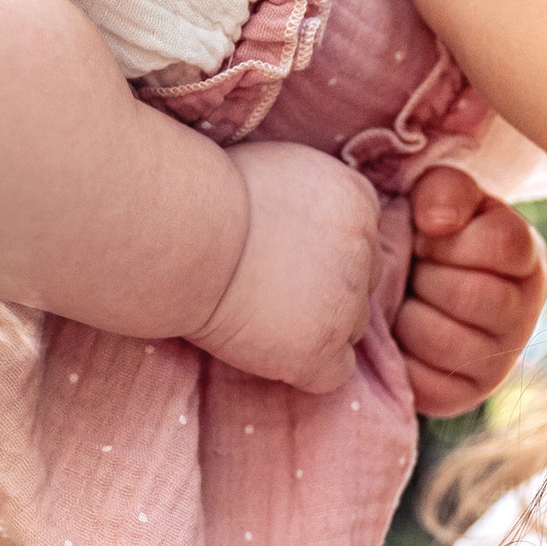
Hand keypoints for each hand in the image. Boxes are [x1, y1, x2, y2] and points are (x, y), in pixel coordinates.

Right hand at [193, 142, 382, 393]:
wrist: (183, 234)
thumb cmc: (208, 196)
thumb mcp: (278, 171)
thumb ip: (311, 197)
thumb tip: (307, 220)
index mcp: (355, 199)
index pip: (362, 241)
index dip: (322, 256)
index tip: (284, 258)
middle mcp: (363, 248)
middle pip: (362, 285)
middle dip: (325, 291)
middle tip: (270, 291)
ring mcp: (346, 302)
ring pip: (351, 329)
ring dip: (316, 329)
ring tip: (261, 318)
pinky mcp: (321, 349)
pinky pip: (334, 374)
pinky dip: (305, 369)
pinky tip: (268, 350)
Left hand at [394, 165, 546, 419]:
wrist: (409, 284)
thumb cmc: (429, 233)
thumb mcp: (441, 196)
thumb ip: (446, 190)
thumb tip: (438, 221)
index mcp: (526, 257)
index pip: (502, 243)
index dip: (449, 235)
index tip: (425, 231)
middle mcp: (523, 313)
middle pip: (470, 295)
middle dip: (425, 274)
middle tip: (413, 268)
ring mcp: (497, 360)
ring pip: (442, 340)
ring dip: (407, 314)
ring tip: (406, 298)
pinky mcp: (461, 396)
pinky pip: (423, 380)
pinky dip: (399, 355)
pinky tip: (399, 334)